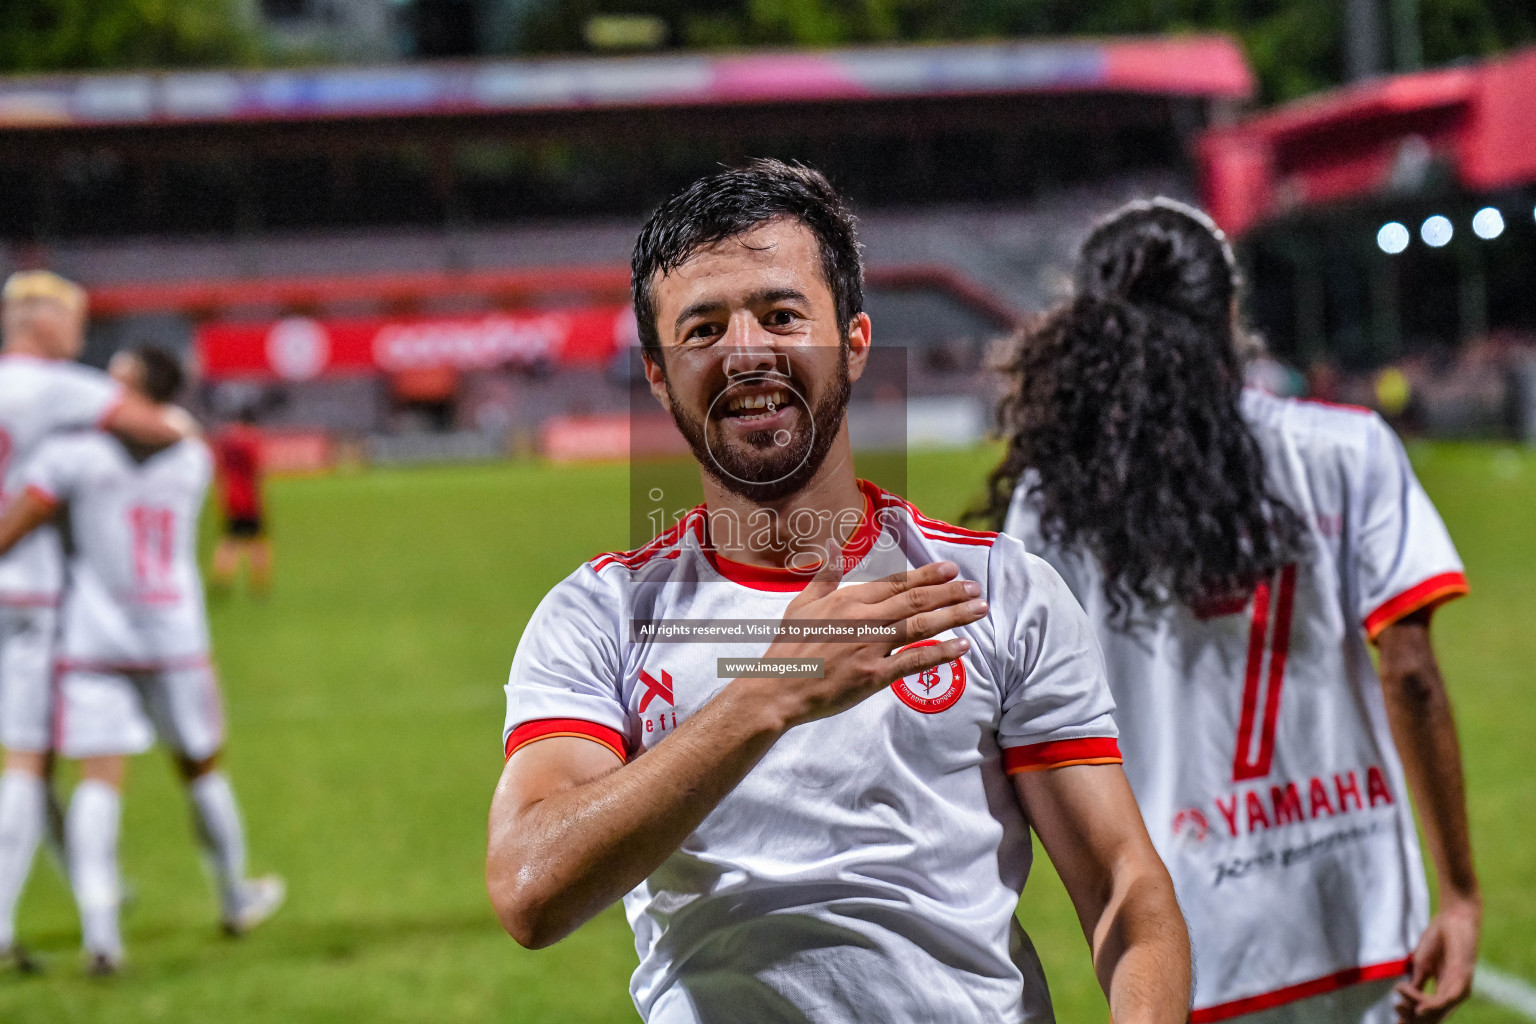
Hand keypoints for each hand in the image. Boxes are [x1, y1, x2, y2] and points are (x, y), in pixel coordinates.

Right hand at [739, 540, 986, 728]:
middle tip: (975, 587)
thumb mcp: (802, 604)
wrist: (779, 687)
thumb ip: (824, 575)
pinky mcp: (875, 675)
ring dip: (954, 616)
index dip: (926, 575)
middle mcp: (864, 619)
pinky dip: (940, 652)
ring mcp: (871, 647)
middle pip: (916, 601)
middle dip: (950, 592)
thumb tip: (832, 545)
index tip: (951, 569)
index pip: (895, 583)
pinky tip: (961, 646)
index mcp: (848, 600)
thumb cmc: (790, 647)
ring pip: (921, 626)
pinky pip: (914, 660)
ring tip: (978, 609)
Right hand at [1394, 894, 1479, 1023]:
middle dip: (1412, 1020)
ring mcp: (1460, 988)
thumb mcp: (1422, 964)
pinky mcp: (1463, 980)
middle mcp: (1454, 994)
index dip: (1411, 1018)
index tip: (1395, 1022)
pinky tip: (1418, 1009)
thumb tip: (1405, 999)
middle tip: (1395, 1016)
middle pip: (1433, 1017)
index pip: (1428, 1012)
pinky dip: (1430, 1006)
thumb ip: (1417, 983)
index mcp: (1444, 990)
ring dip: (1415, 1009)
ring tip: (1397, 1003)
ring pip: (1437, 1012)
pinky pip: (1445, 1000)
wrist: (1454, 918)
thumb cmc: (1439, 938)